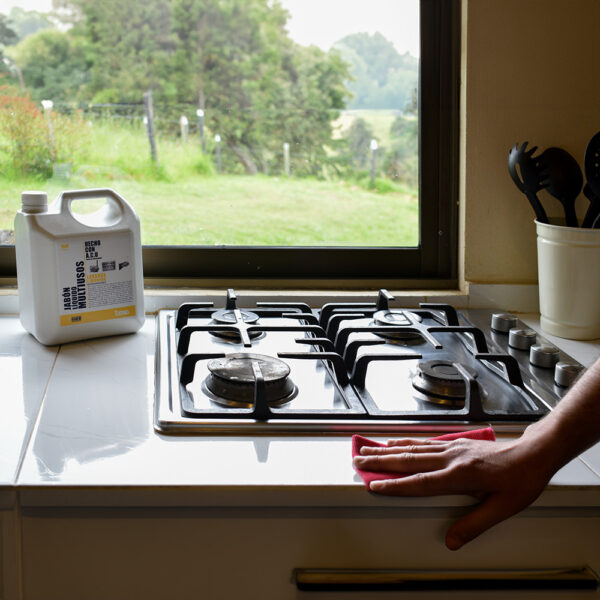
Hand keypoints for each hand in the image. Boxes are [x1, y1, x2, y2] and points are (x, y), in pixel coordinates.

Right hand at [353, 436, 553, 549]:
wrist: (533, 453)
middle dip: (380, 462)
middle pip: (409, 460)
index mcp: (460, 475)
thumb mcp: (502, 509)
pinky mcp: (456, 443)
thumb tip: (451, 541)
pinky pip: (424, 442)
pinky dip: (405, 442)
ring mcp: (452, 448)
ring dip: (388, 450)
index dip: (395, 485)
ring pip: (413, 448)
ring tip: (367, 450)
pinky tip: (396, 443)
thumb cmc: (521, 481)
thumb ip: (474, 525)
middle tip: (358, 461)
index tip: (373, 485)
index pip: (420, 482)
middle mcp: (451, 458)